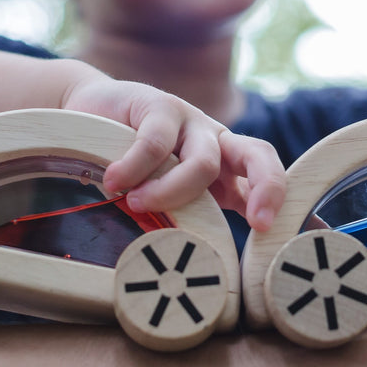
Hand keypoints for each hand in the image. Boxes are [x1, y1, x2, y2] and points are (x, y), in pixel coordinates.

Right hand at [59, 76, 286, 231]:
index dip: (277, 207)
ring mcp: (190, 121)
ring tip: (134, 202)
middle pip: (260, 156)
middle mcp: (215, 143)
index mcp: (223, 170)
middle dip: (269, 188)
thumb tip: (191, 261)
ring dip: (170, 191)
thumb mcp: (161, 193)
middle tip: (257, 222)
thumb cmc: (131, 162)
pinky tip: (113, 180)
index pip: (263, 183)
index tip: (268, 233)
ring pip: (204, 162)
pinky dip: (134, 168)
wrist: (90, 112)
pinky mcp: (159, 106)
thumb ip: (181, 217)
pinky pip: (156, 143)